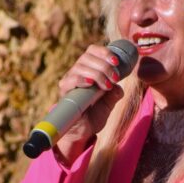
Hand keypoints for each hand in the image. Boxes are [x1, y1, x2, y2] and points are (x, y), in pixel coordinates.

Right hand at [55, 44, 125, 162]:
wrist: (82, 131)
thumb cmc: (94, 115)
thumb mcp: (109, 103)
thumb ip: (115, 94)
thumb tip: (119, 88)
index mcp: (88, 70)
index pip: (92, 51)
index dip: (104, 52)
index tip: (116, 62)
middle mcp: (77, 72)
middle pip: (87, 56)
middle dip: (104, 65)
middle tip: (115, 78)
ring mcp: (69, 81)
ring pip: (80, 66)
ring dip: (97, 74)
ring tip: (107, 86)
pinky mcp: (64, 92)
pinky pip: (70, 80)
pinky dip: (81, 80)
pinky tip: (91, 85)